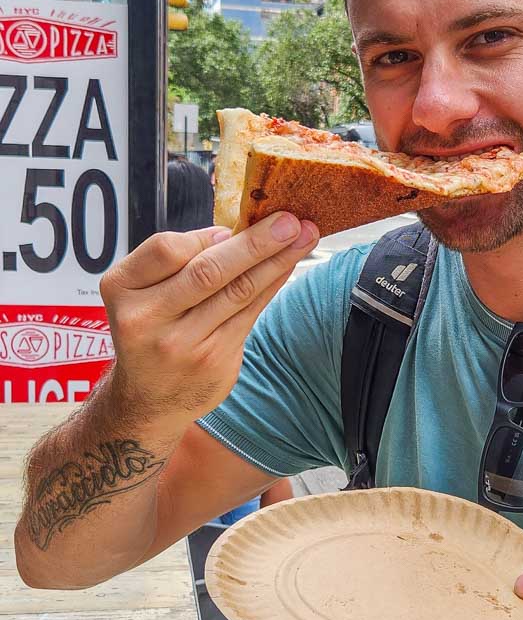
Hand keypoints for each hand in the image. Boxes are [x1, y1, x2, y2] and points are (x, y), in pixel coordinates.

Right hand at [98, 212, 318, 431]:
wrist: (149, 399)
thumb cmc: (152, 328)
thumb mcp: (143, 291)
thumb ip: (179, 260)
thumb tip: (234, 231)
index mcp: (122, 289)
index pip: (167, 249)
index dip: (205, 235)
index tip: (237, 222)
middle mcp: (147, 319)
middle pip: (208, 272)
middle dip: (256, 242)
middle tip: (291, 220)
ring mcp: (182, 344)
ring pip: (237, 292)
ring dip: (276, 261)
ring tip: (304, 237)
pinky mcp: (214, 361)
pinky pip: (250, 313)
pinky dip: (272, 285)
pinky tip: (288, 267)